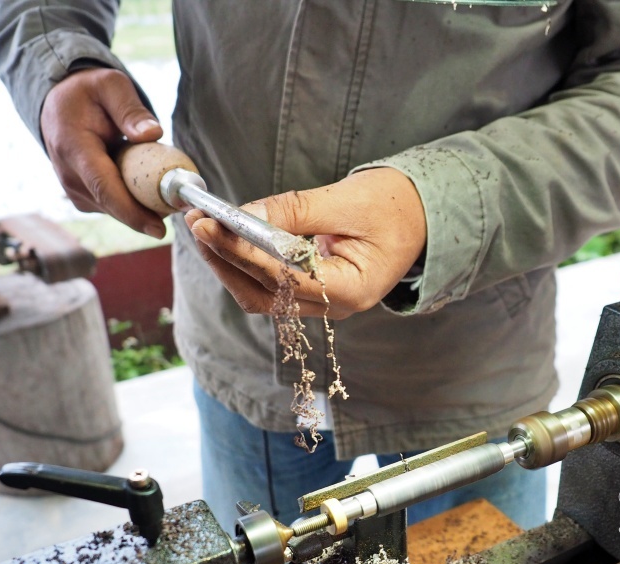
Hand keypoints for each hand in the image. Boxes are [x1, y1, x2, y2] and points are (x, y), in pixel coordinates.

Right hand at [40, 68, 166, 237]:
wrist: (59, 107)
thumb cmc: (89, 94)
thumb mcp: (111, 85)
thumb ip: (130, 109)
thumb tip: (153, 134)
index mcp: (73, 147)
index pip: (103, 187)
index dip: (132, 212)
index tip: (159, 229)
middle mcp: (69, 175)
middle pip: (113, 205)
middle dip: (149, 213)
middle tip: (182, 207)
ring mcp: (74, 190)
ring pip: (117, 209)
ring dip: (144, 205)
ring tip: (166, 188)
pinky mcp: (84, 198)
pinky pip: (115, 206)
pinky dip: (135, 201)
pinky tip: (149, 185)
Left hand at [186, 168, 426, 318]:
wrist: (423, 216)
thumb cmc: (395, 206)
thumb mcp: (346, 200)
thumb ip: (292, 211)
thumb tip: (241, 214)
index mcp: (351, 289)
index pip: (281, 276)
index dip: (240, 251)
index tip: (208, 225)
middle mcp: (334, 306)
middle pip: (263, 296)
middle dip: (225, 261)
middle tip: (196, 225)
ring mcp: (323, 303)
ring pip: (262, 296)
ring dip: (229, 265)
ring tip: (204, 229)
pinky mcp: (313, 291)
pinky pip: (270, 286)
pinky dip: (245, 264)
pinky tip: (227, 239)